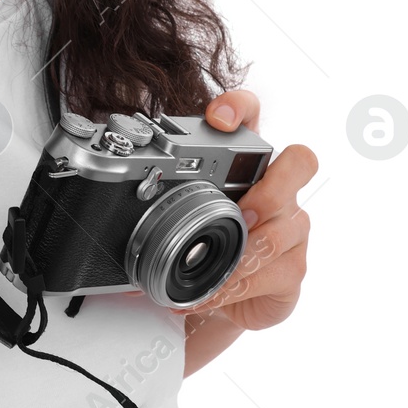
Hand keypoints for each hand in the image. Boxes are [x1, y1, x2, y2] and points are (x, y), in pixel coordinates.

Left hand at [174, 88, 316, 332]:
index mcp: (244, 162)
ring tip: (218, 267)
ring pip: (285, 229)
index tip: (218, 117)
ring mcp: (291, 226)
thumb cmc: (200, 244)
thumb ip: (155, 195)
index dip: (240, 109)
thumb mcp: (176, 213)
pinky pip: (276, 271)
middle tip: (243, 210)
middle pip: (299, 163)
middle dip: (272, 187)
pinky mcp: (293, 267)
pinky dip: (239, 285)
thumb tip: (108, 190)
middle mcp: (276, 188)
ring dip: (246, 252)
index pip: (252, 116)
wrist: (218, 298)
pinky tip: (218, 291)